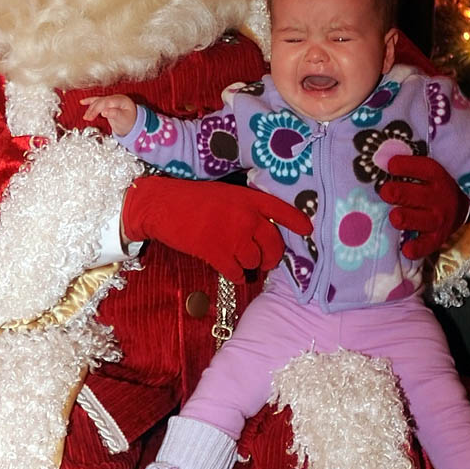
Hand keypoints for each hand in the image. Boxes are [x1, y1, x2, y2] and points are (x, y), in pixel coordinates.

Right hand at [80, 94, 136, 136]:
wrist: (132, 124)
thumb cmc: (129, 122)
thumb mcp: (124, 119)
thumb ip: (115, 114)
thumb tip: (104, 112)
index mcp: (121, 100)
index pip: (107, 102)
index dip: (100, 108)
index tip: (97, 115)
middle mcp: (116, 98)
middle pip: (101, 101)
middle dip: (93, 109)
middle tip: (88, 118)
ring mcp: (111, 100)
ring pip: (98, 101)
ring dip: (90, 108)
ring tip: (86, 116)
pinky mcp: (107, 103)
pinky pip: (97, 101)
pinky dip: (89, 102)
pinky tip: (82, 102)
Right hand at [122, 175, 312, 282]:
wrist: (162, 205)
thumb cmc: (190, 199)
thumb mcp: (224, 193)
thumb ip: (244, 208)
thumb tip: (258, 230)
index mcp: (248, 199)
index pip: (280, 211)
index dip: (296, 221)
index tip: (307, 230)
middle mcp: (246, 217)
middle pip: (273, 245)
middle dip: (271, 256)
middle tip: (265, 261)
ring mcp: (233, 236)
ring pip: (255, 261)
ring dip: (249, 265)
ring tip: (238, 261)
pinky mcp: (217, 253)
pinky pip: (237, 272)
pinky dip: (236, 275)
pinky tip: (231, 271)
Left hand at [379, 154, 468, 259]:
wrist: (458, 204)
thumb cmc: (432, 183)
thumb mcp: (427, 170)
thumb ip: (408, 165)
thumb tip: (381, 158)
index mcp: (438, 176)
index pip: (425, 169)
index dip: (407, 167)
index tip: (391, 165)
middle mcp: (440, 197)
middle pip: (419, 195)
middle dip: (400, 194)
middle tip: (386, 192)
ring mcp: (440, 218)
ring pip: (422, 220)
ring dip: (406, 218)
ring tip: (395, 217)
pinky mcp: (438, 236)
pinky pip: (428, 244)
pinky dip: (418, 248)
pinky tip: (406, 249)